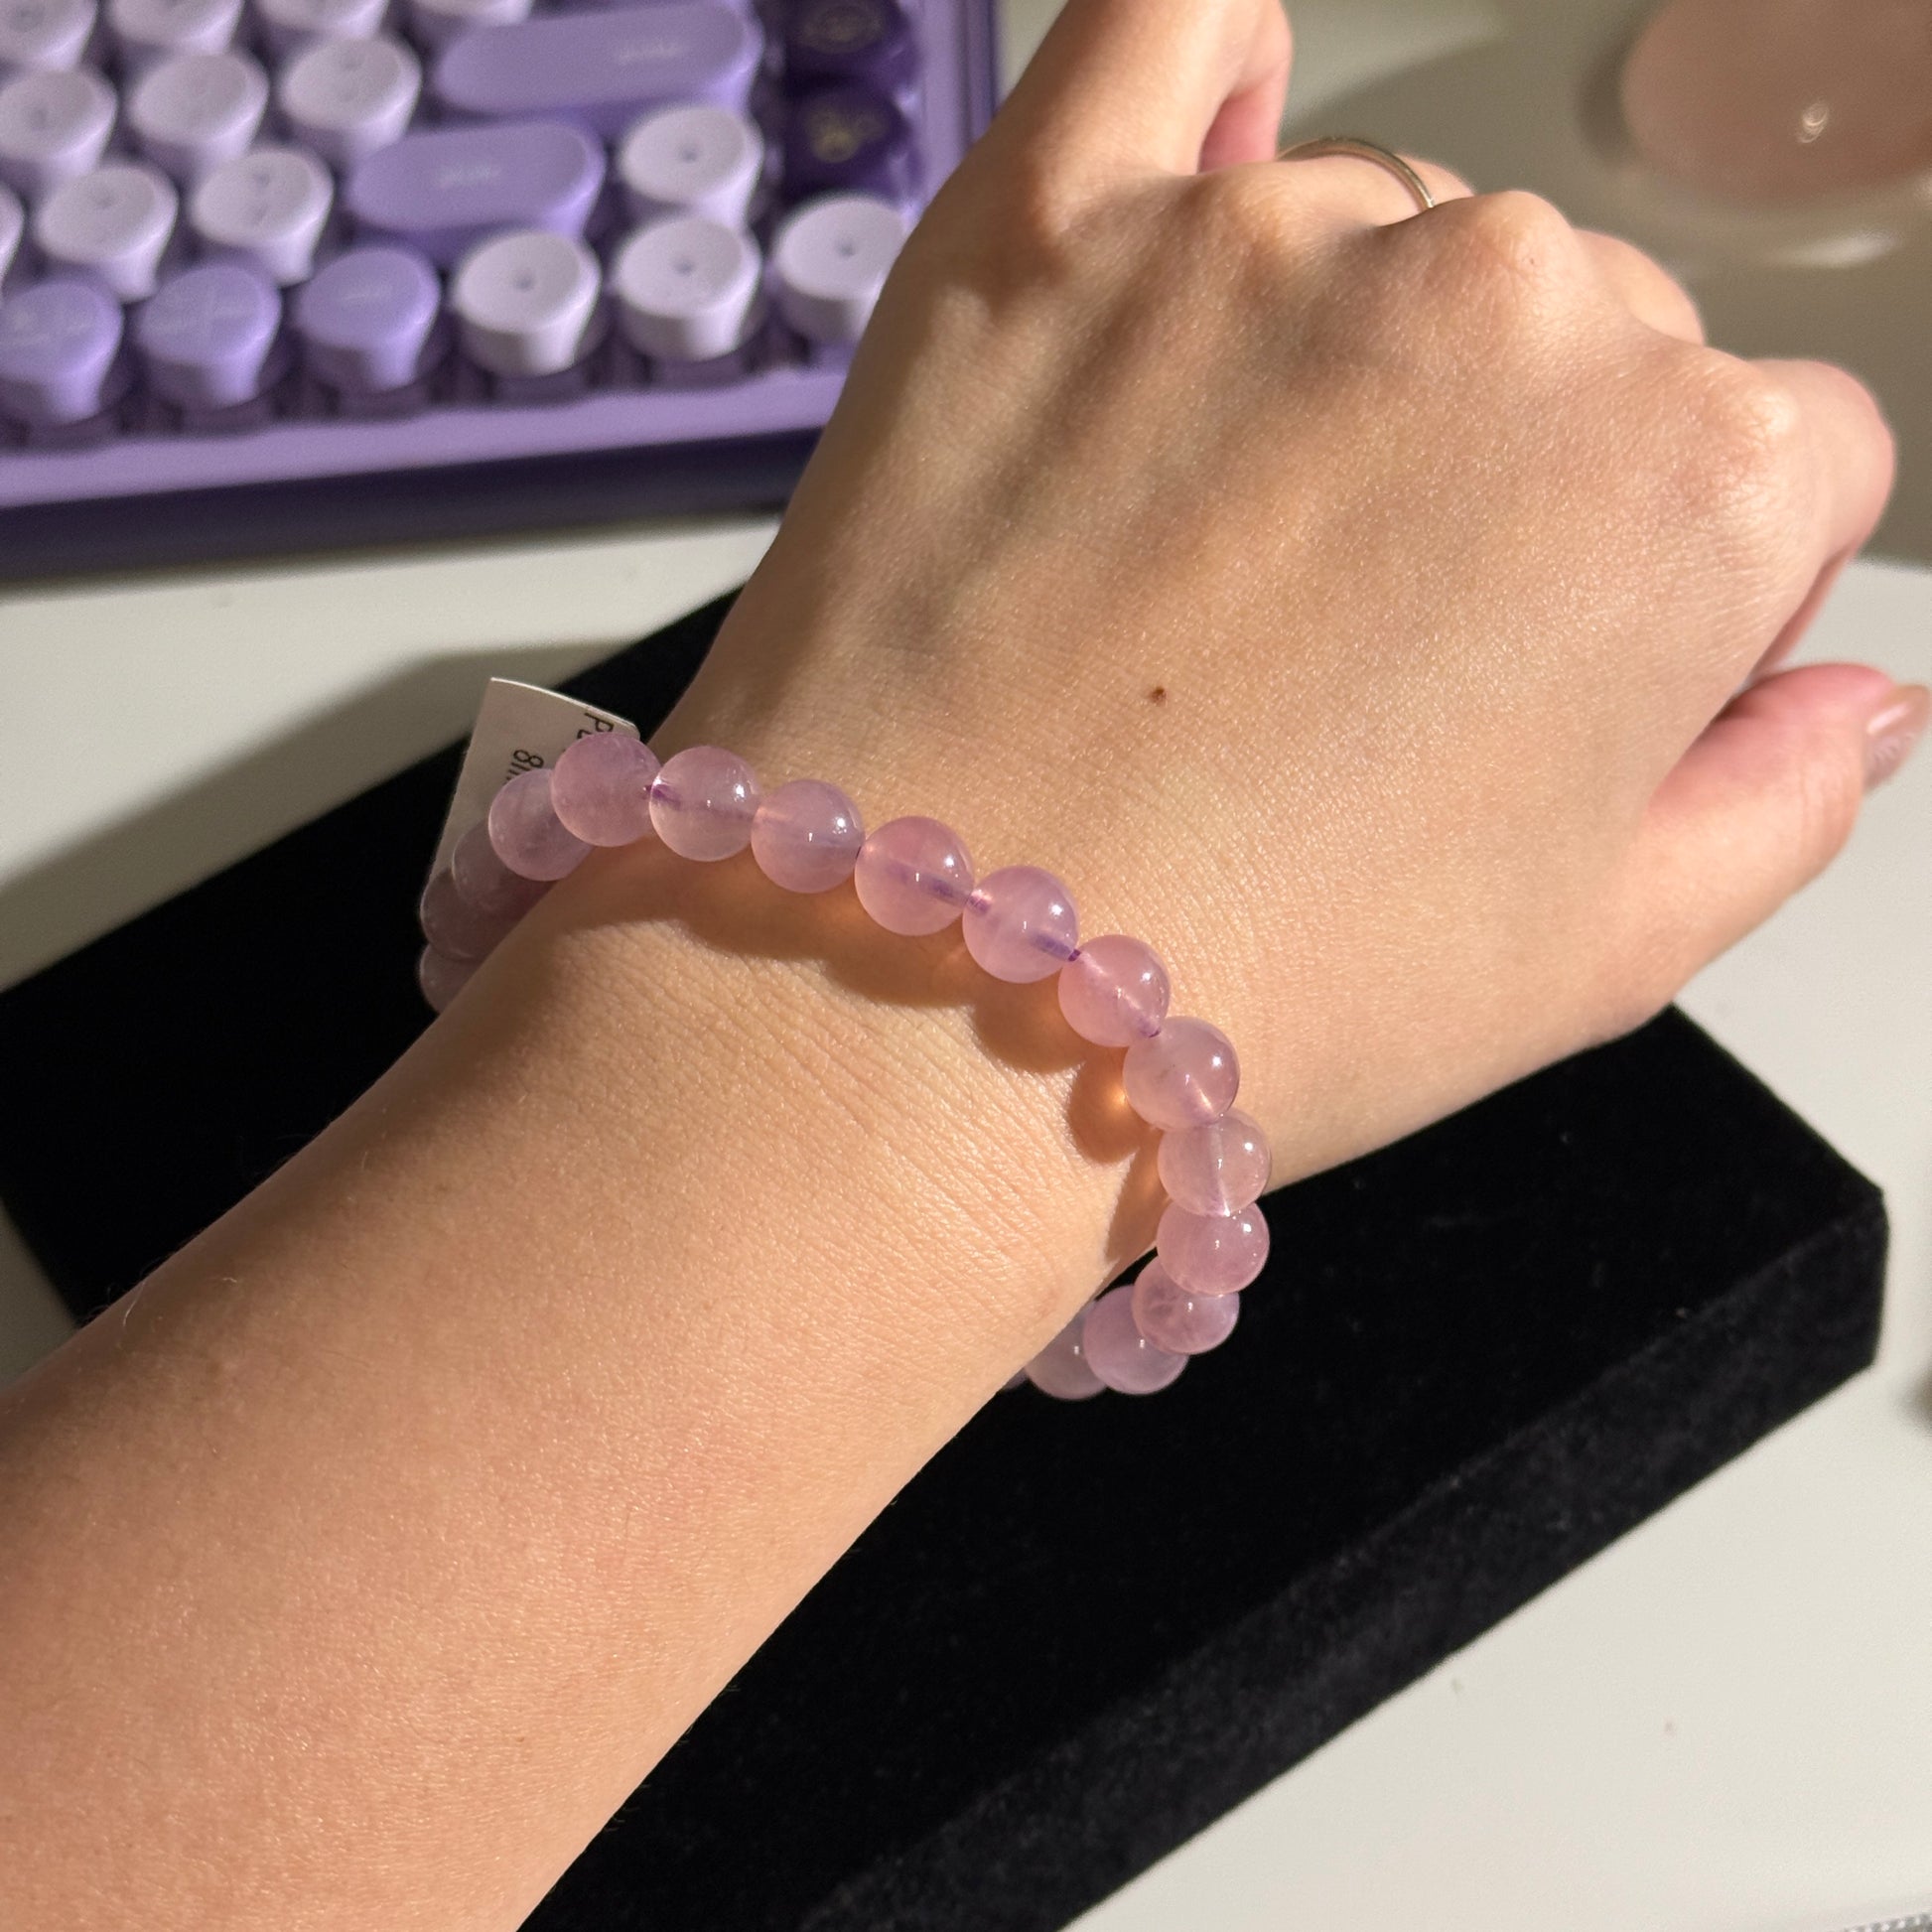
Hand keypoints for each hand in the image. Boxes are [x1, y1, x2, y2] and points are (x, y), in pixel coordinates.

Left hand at [665, 0, 1915, 1183]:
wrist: (924, 992)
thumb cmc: (1260, 993)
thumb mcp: (1598, 959)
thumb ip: (1776, 798)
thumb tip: (1853, 698)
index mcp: (1684, 480)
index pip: (1776, 461)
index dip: (1681, 589)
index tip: (1559, 679)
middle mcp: (1507, 306)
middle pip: (1587, 336)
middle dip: (1513, 480)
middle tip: (1350, 656)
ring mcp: (1262, 239)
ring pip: (1389, 235)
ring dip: (1347, 360)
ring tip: (1210, 562)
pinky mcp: (1046, 224)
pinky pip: (1158, 35)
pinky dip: (1198, 70)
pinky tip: (1206, 150)